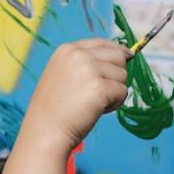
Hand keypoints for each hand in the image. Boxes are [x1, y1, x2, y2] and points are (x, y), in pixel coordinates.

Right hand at [21, 39, 128, 153]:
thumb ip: (84, 64)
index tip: (128, 56)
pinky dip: (115, 104)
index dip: (118, 50)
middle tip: (100, 92)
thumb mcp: (62, 75)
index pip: (102, 43)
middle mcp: (79, 55)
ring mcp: (90, 70)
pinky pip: (123, 92)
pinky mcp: (100, 88)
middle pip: (117, 57)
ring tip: (94, 103)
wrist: (45, 130)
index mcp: (67, 50)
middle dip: (116, 75)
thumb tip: (120, 57)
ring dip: (114, 91)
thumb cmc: (54, 109)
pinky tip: (98, 110)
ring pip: (122, 75)